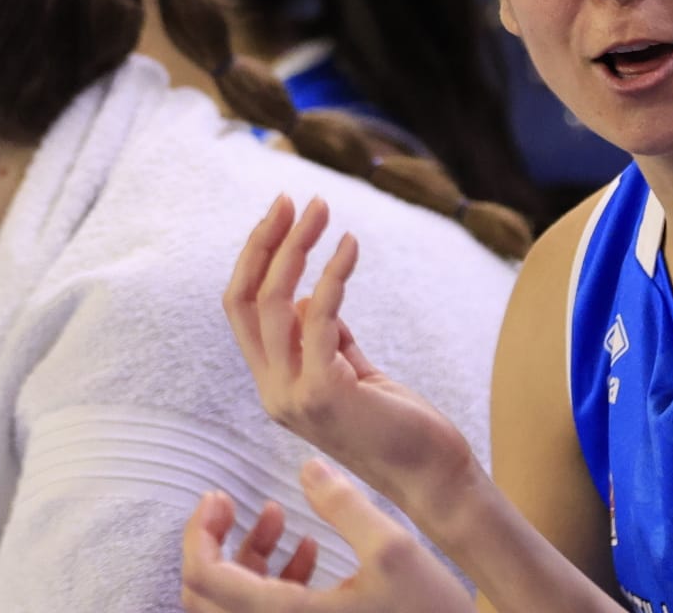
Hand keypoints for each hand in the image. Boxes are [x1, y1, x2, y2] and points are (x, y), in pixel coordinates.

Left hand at [180, 461, 472, 612]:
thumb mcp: (393, 550)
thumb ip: (345, 506)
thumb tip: (307, 469)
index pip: (205, 579)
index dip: (199, 531)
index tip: (217, 495)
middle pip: (204, 598)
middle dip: (212, 542)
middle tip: (228, 503)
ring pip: (233, 606)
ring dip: (244, 557)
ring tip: (276, 516)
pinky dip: (271, 579)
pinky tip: (308, 548)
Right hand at [224, 196, 481, 513]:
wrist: (429, 474)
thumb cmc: (395, 421)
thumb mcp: (349, 369)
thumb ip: (324, 336)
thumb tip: (307, 297)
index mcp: (273, 382)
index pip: (242, 309)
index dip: (254, 258)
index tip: (279, 214)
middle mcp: (272, 390)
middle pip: (247, 300)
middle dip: (266, 242)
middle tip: (293, 198)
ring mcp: (293, 395)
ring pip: (276, 303)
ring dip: (297, 247)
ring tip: (322, 210)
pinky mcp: (324, 392)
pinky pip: (318, 318)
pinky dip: (333, 274)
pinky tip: (351, 246)